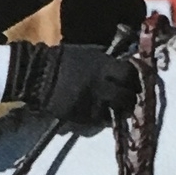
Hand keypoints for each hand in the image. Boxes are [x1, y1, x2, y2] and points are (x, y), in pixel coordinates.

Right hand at [7, 42, 139, 131]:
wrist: (39, 75)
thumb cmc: (64, 60)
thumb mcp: (90, 54)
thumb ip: (108, 62)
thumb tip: (126, 67)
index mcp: (102, 65)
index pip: (129, 74)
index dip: (135, 78)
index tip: (136, 80)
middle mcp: (100, 85)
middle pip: (126, 96)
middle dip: (131, 97)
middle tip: (131, 98)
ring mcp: (92, 102)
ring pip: (116, 111)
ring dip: (120, 109)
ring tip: (119, 107)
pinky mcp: (83, 116)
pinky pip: (101, 120)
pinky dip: (105, 117)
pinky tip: (104, 113)